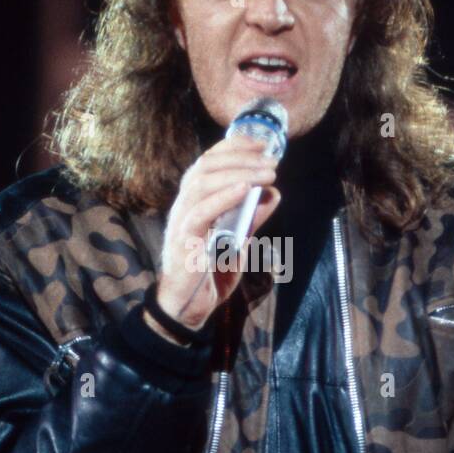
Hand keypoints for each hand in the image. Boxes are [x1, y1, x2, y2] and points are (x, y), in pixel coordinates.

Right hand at [154, 134, 280, 331]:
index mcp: (194, 202)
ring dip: (238, 173)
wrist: (187, 309)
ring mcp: (181, 222)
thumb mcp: (238, 243)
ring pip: (203, 183)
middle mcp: (184, 206)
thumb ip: (251, 219)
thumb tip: (272, 194)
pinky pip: (201, 212)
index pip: (208, 162)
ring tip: (267, 172)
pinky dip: (223, 197)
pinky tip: (245, 189)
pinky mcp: (183, 240)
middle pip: (206, 166)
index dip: (233, 147)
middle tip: (271, 158)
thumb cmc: (208, 275)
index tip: (261, 143)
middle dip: (241, 156)